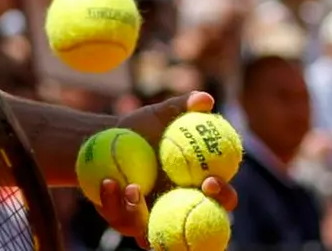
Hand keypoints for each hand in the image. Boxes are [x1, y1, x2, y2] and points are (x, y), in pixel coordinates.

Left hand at [104, 93, 238, 243]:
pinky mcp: (128, 223)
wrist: (107, 141)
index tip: (210, 181)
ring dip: (142, 212)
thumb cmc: (143, 127)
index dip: (224, 195)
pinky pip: (124, 221)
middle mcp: (181, 207)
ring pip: (156, 231)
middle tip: (174, 194)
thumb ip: (184, 106)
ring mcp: (155, 220)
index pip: (223, 196)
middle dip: (193, 220)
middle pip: (196, 225)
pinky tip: (109, 183)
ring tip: (131, 187)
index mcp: (199, 184)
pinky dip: (116, 204)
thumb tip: (205, 99)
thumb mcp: (161, 114)